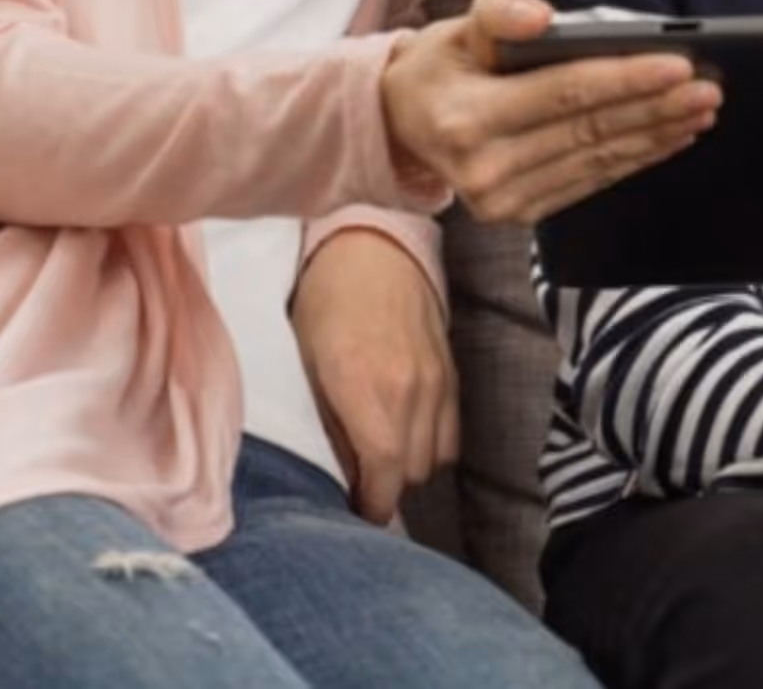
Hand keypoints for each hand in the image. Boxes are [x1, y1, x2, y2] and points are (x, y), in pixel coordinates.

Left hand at [291, 229, 454, 524]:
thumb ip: (331, 424)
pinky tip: (408, 433)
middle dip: (387, 487)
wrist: (372, 248)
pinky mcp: (453, 373)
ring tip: (383, 457)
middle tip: (361, 481)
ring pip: (437, 458)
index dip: (374, 506)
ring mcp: (438, 381)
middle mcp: (410, 390)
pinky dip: (433, 445)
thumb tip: (345, 474)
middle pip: (413, 472)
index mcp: (366, 389)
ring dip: (411, 467)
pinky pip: (453, 433)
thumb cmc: (326, 304)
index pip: (386, 473)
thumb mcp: (309, 366)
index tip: (358, 514)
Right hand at [379, 0, 719, 222]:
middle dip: (657, 107)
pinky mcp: (521, 215)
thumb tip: (543, 15)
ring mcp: (503, 202)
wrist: (405, 126)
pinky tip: (668, 138)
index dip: (626, 78)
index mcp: (468, 119)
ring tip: (700, 111)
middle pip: (591, 130)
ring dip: (657, 135)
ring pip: (599, 160)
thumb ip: (499, 13)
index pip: (565, 94)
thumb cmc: (442, 67)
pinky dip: (635, 159)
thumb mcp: (457, 28)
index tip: (679, 65)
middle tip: (708, 88)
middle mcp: (484, 169)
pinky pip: (591, 182)